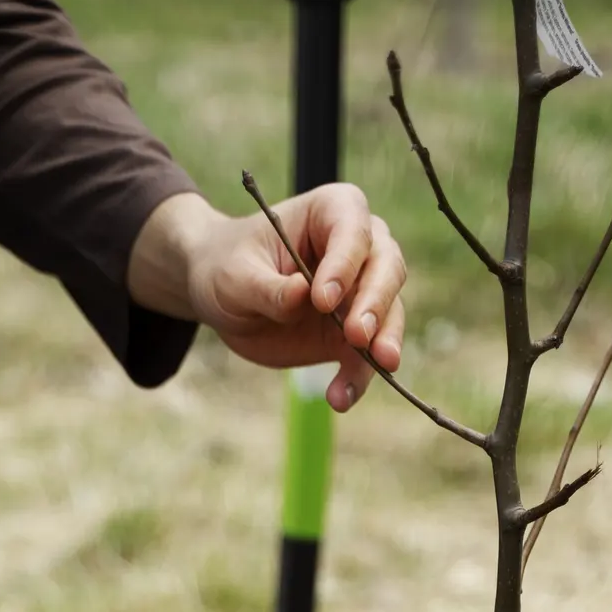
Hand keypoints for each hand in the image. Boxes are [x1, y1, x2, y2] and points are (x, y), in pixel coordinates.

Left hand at [127, 187, 406, 412]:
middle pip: (386, 268)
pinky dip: (359, 379)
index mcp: (331, 212)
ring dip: (385, 342)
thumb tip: (301, 294)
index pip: (353, 229)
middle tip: (358, 336)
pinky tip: (340, 398)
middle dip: (377, 304)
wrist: (222, 296)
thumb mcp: (235, 275)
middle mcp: (357, 248)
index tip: (323, 298)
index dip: (345, 262)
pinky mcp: (351, 335)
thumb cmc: (227, 267)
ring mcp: (359, 293)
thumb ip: (268, 287)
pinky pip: (366, 358)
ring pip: (389, 313)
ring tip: (379, 367)